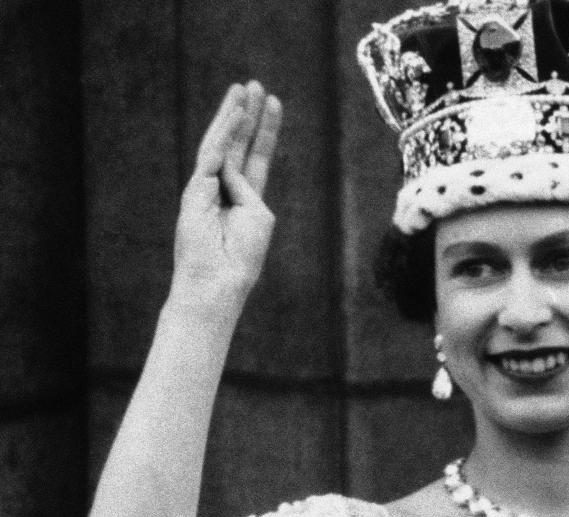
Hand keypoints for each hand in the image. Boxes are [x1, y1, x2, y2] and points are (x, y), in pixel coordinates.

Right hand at [171, 81, 282, 304]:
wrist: (218, 282)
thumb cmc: (242, 257)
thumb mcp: (257, 216)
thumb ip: (249, 187)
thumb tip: (230, 166)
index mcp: (245, 200)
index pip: (256, 157)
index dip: (266, 131)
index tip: (274, 103)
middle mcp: (224, 190)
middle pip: (238, 144)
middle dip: (247, 114)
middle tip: (254, 84)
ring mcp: (206, 188)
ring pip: (221, 143)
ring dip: (234, 114)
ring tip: (244, 88)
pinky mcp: (195, 190)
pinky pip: (213, 155)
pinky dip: (226, 134)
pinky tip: (237, 114)